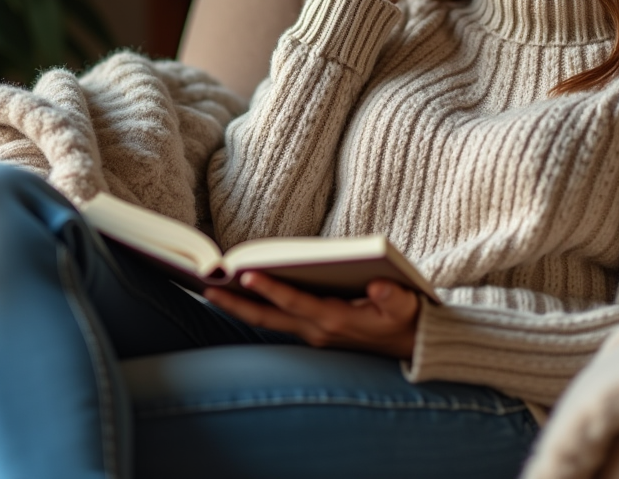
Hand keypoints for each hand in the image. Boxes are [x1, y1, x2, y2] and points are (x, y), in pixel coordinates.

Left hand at [203, 272, 420, 358]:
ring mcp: (313, 333)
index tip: (244, 273)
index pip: (294, 302)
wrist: (411, 345)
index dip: (270, 288)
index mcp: (336, 319)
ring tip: (213, 287)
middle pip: (268, 317)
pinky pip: (277, 320)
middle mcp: (318, 330)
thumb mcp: (407, 304)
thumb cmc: (406, 317)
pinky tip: (240, 294)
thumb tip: (378, 285)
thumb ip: (393, 296)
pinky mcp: (313, 331)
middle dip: (236, 302)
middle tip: (207, 285)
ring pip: (268, 320)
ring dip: (240, 306)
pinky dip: (256, 307)